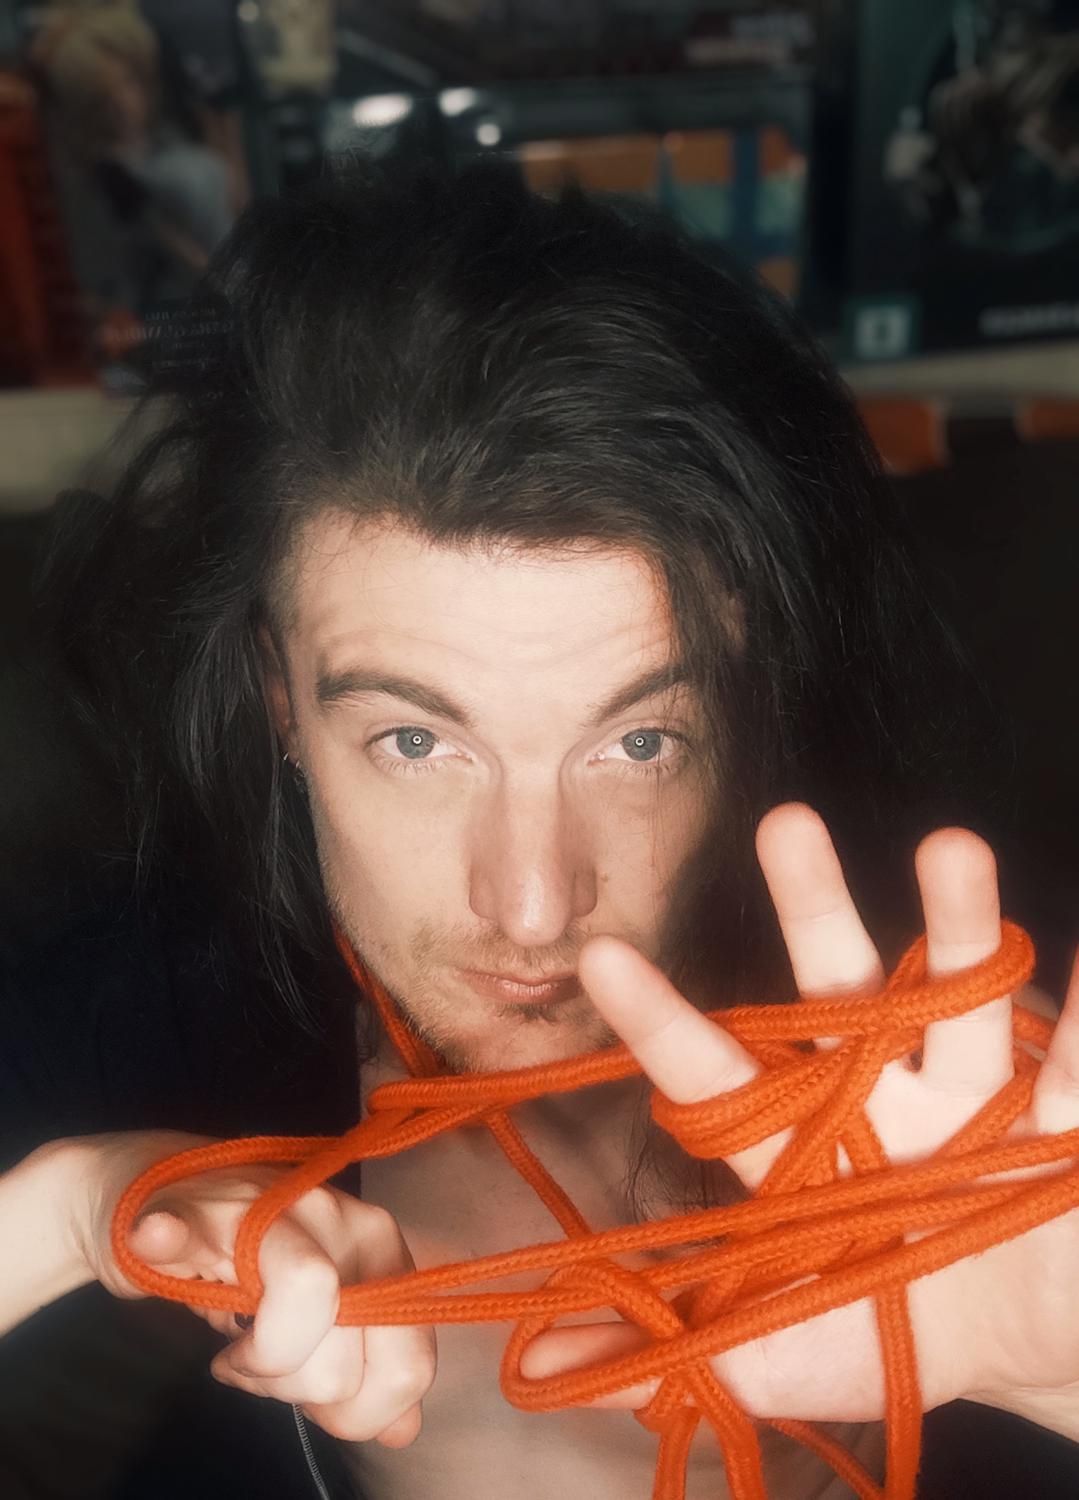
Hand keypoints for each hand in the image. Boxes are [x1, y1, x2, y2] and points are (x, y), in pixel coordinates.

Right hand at [69, 1129, 435, 1445]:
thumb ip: (372, 1369)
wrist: (180, 1195)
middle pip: (341, 1363)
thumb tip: (403, 1429)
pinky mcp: (194, 1206)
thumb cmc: (260, 1265)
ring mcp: (267, 1205)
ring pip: (290, 1324)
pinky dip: (168, 1239)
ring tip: (231, 1340)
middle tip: (264, 1363)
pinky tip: (155, 1237)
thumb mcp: (331, 1321)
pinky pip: (185, 1230)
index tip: (316, 1398)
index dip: (359, 1411)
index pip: (408, 1364)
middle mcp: (341, 1217)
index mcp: (383, 1248)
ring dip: (245, 1364)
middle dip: (294, 1389)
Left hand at [522, 803, 1078, 1427]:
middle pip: (840, 993)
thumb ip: (681, 1350)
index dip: (662, 1023)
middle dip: (813, 907)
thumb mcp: (781, 1351)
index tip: (601, 956)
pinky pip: (1076, 1063)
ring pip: (959, 1000)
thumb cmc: (896, 1329)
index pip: (721, 1078)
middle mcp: (880, 1097)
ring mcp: (973, 1098)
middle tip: (784, 824)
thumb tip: (551, 1358)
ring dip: (956, 925)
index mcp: (804, 1147)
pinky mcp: (1061, 1120)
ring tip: (949, 848)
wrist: (1031, 1350)